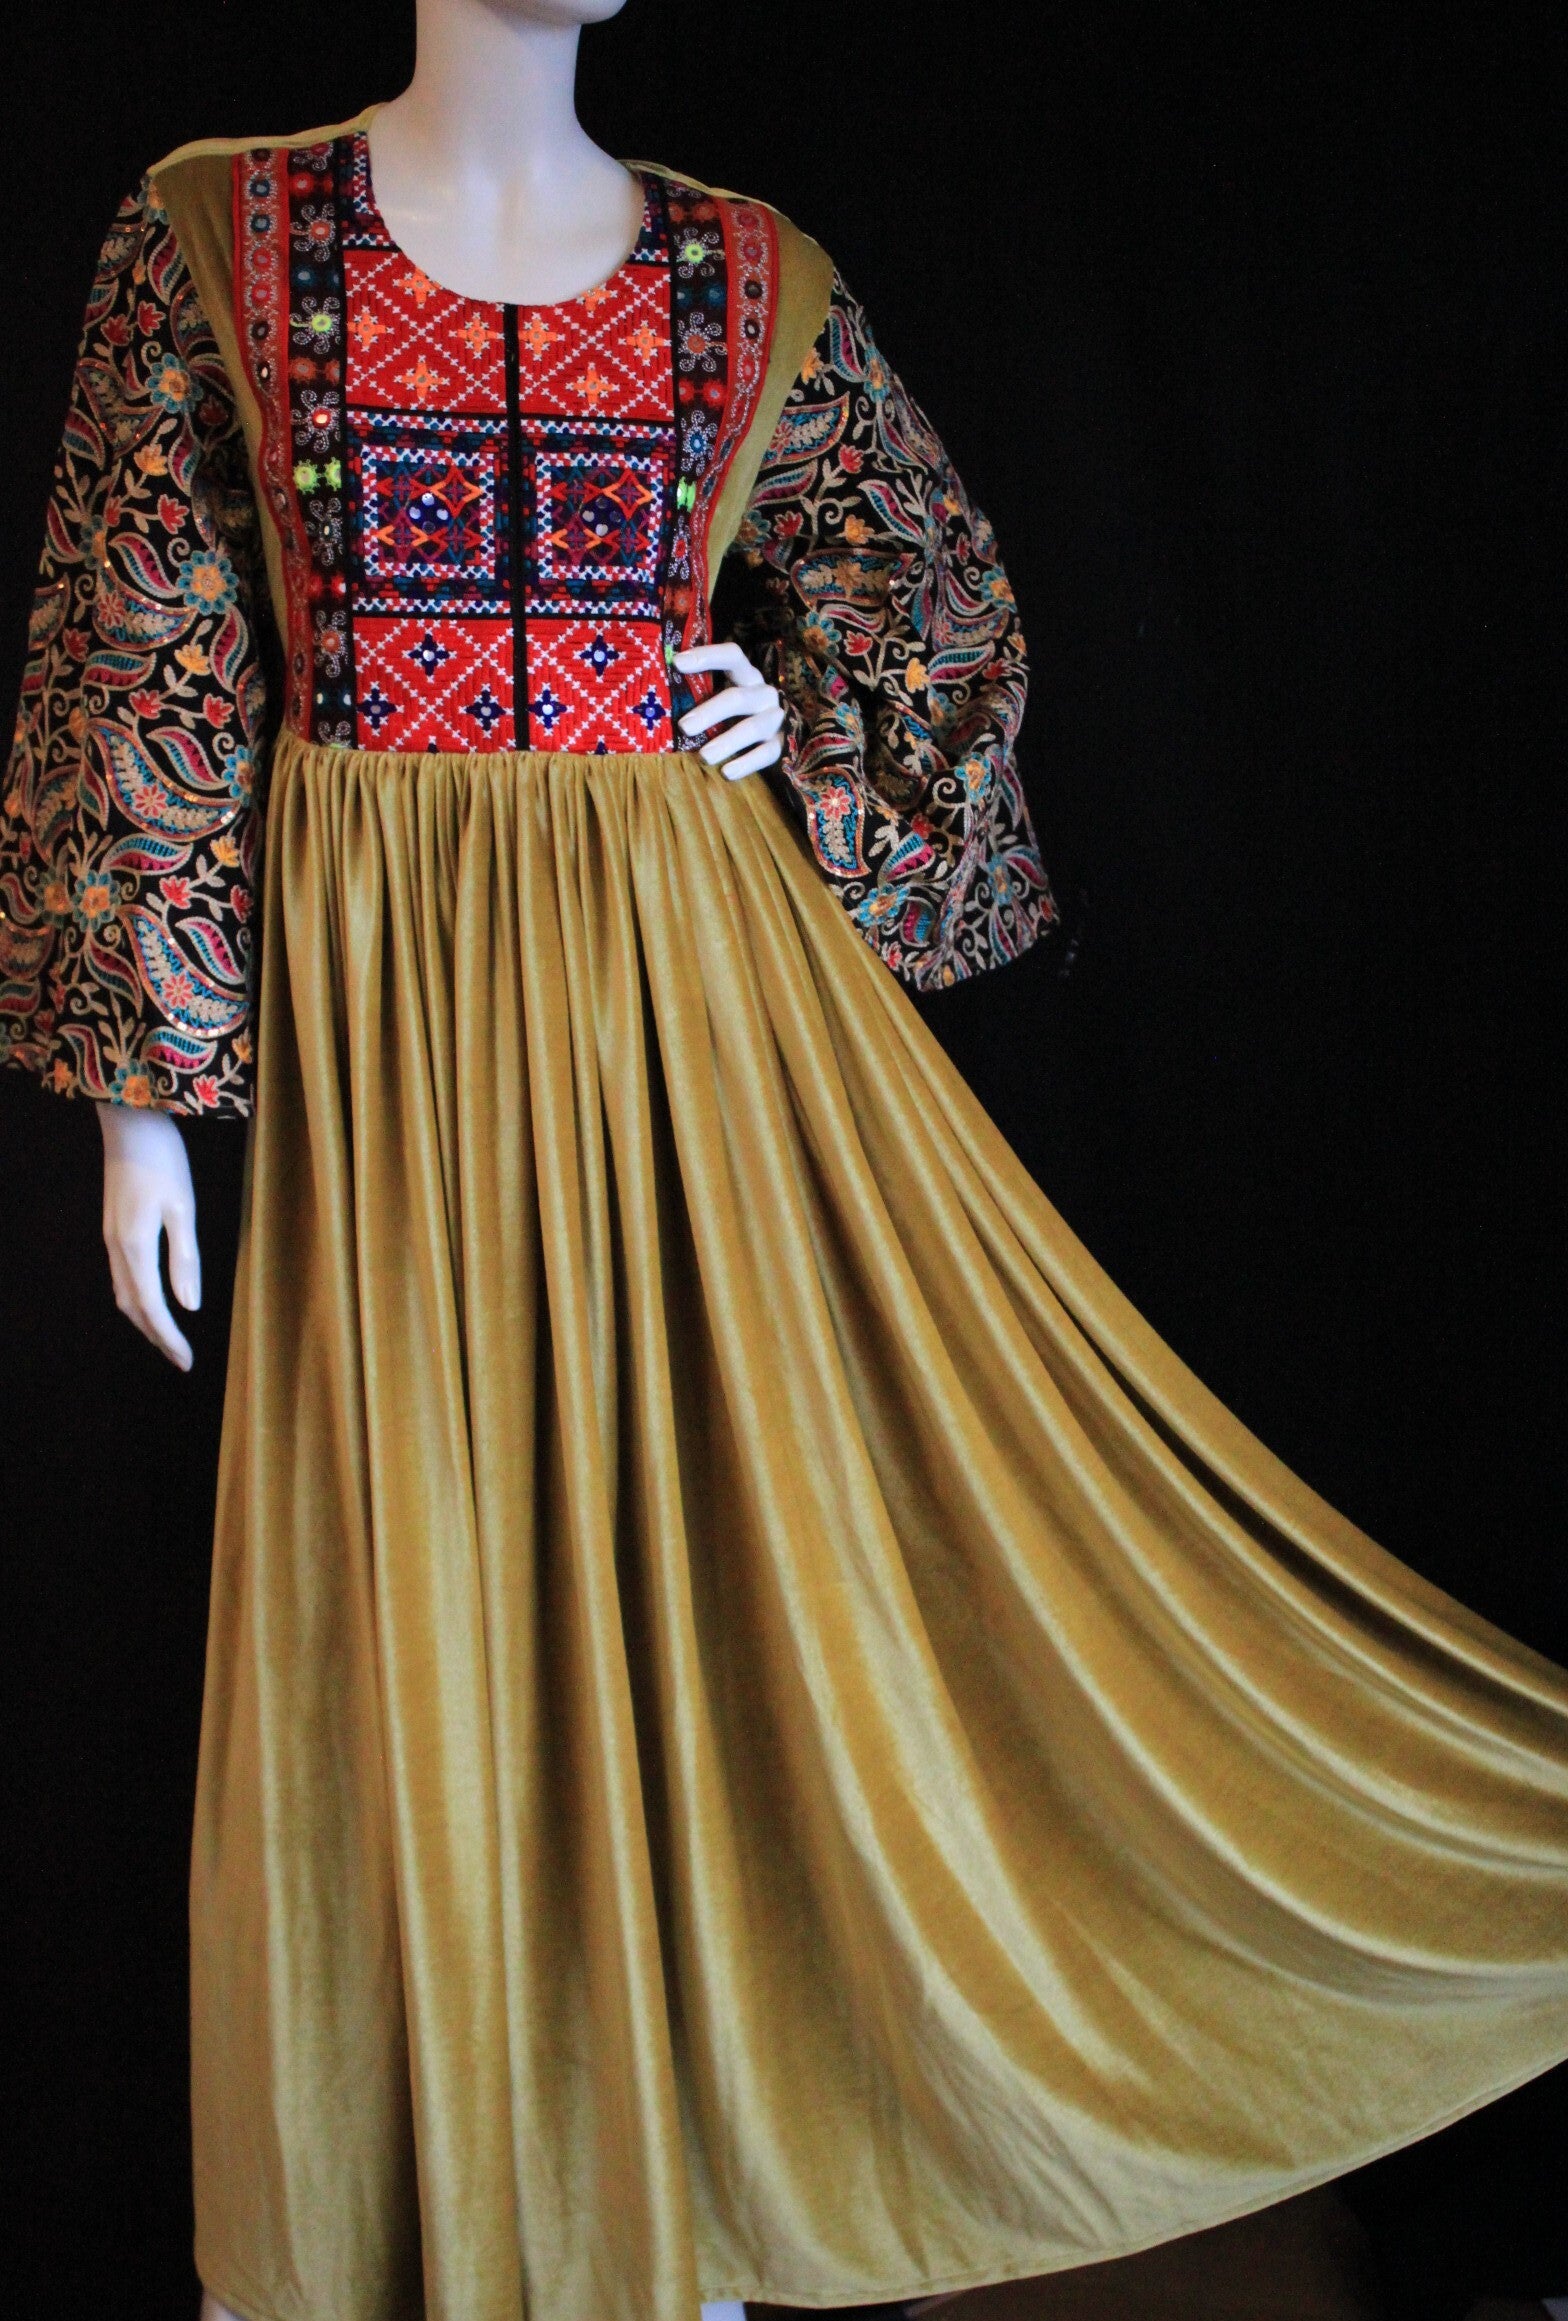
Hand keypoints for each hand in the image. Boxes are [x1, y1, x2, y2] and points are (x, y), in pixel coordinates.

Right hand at [96, 1101, 201, 1370]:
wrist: (129, 1121)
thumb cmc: (163, 1159)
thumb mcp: (182, 1206)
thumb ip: (184, 1257)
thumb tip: (189, 1307)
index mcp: (135, 1246)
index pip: (151, 1307)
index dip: (168, 1338)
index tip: (186, 1362)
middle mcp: (117, 1247)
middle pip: (133, 1307)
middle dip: (155, 1335)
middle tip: (179, 1359)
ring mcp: (111, 1237)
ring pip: (124, 1293)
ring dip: (144, 1320)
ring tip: (168, 1338)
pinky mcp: (114, 1226)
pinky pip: (123, 1276)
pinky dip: (137, 1298)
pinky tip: (152, 1300)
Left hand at [673, 642, 783, 780]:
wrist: (774, 735)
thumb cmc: (733, 713)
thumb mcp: (721, 695)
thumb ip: (699, 691)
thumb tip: (657, 693)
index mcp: (746, 675)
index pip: (731, 656)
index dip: (707, 656)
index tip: (676, 662)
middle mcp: (763, 693)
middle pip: (738, 698)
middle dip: (710, 712)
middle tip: (684, 727)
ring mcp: (775, 719)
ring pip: (752, 728)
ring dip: (727, 742)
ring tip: (703, 757)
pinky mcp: (781, 745)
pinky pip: (766, 754)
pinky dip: (746, 764)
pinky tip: (726, 773)